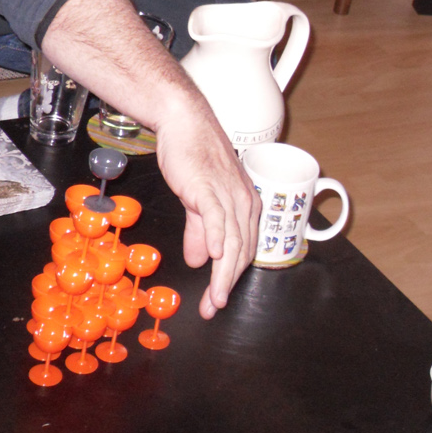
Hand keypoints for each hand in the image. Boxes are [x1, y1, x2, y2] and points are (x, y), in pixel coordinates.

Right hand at [154, 108, 258, 318]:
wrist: (185, 123)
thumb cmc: (194, 157)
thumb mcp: (199, 200)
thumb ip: (200, 231)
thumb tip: (198, 260)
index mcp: (245, 206)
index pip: (244, 251)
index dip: (230, 279)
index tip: (216, 301)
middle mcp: (243, 203)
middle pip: (240, 252)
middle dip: (226, 285)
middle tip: (212, 308)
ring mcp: (228, 195)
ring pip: (231, 241)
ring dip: (223, 273)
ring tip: (214, 297)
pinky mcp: (209, 187)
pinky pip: (216, 216)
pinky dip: (216, 237)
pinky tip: (211, 256)